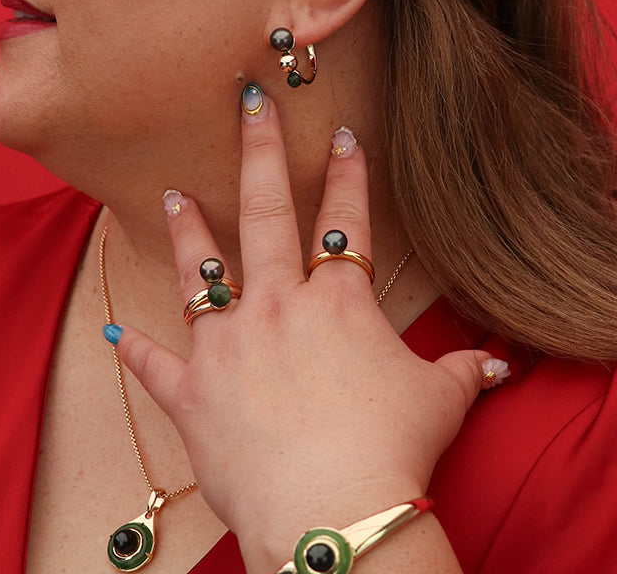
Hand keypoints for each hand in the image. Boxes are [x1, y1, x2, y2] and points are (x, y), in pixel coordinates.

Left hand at [113, 88, 491, 570]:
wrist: (333, 512)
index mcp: (338, 302)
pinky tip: (112, 331)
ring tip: (173, 193)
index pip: (346, 217)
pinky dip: (134, 350)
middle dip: (259, 151)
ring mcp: (229, 346)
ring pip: (201, 273)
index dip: (349, 173)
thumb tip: (504, 366)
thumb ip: (465, 370)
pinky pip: (154, 365)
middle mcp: (279, 307)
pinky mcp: (192, 394)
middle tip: (248, 103)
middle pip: (266, 212)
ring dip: (188, 232)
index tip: (342, 133)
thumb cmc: (392, 450)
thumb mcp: (440, 400)